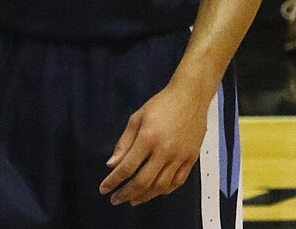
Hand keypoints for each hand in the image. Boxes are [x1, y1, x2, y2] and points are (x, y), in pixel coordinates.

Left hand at [99, 80, 208, 206]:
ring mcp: (180, 156)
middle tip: (116, 199)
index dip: (113, 181)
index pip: (127, 167)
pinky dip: (165, 191)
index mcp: (148, 138)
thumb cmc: (162, 104)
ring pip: (161, 186)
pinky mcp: (191, 159)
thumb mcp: (137, 117)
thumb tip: (112, 164)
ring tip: (134, 199)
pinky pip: (178, 182)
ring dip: (145, 196)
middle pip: (143, 181)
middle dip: (126, 193)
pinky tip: (155, 192)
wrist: (190, 96)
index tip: (104, 189)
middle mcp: (164, 150)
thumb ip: (124, 142)